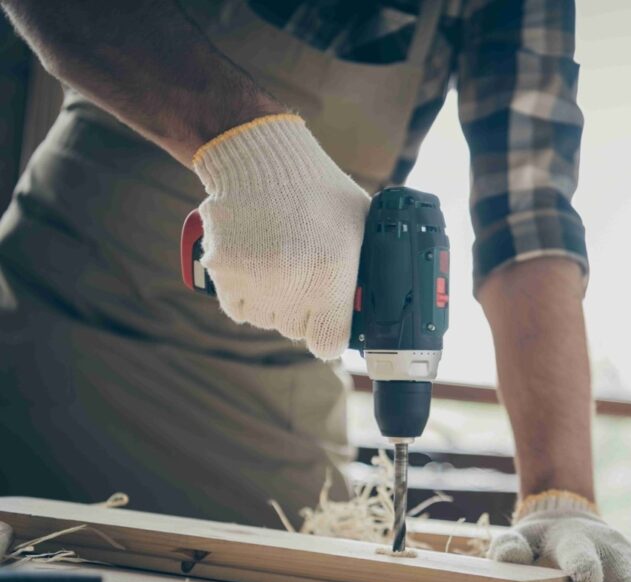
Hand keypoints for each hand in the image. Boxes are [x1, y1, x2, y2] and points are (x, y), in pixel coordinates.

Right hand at [193, 114, 369, 359]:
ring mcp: (254, 282)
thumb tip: (376, 297)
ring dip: (275, 305)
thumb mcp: (360, 226)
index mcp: (331, 277)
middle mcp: (292, 286)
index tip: (331, 323)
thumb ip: (367, 267)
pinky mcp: (223, 274)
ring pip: (267, 320)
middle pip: (297, 331)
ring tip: (281, 269)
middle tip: (306, 282)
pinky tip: (258, 272)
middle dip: (305, 313)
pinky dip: (247, 297)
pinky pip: (238, 309)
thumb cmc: (318, 190)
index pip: (329, 343)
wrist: (262, 159)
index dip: (332, 335)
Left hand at [489, 491, 630, 581]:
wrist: (569, 516)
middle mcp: (607, 548)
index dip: (582, 565)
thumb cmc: (541, 539)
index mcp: (572, 543)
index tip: (590, 579)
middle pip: (625, 572)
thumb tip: (508, 558)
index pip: (577, 554)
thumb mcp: (520, 539)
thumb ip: (510, 549)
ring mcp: (629, 555)